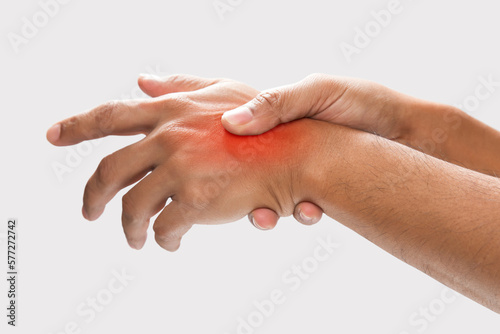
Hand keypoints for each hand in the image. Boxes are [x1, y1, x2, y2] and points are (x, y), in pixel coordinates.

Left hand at [46, 75, 322, 250]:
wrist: (298, 153)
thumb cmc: (265, 125)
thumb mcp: (223, 91)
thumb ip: (180, 86)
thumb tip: (142, 81)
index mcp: (171, 110)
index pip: (110, 115)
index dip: (77, 126)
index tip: (53, 136)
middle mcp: (169, 136)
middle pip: (108, 170)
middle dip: (91, 196)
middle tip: (89, 213)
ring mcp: (182, 168)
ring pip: (131, 207)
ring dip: (128, 228)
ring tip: (134, 238)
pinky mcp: (197, 199)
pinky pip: (165, 227)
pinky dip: (163, 238)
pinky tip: (168, 242)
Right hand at [219, 73, 424, 224]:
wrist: (407, 131)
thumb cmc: (363, 102)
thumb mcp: (318, 91)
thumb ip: (276, 103)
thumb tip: (229, 123)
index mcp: (278, 125)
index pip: (241, 142)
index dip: (225, 156)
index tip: (214, 170)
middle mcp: (286, 152)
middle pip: (250, 176)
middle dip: (243, 194)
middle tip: (239, 200)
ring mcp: (303, 175)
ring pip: (273, 198)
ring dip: (268, 210)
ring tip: (269, 216)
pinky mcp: (322, 193)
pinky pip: (304, 209)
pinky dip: (302, 214)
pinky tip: (309, 211)